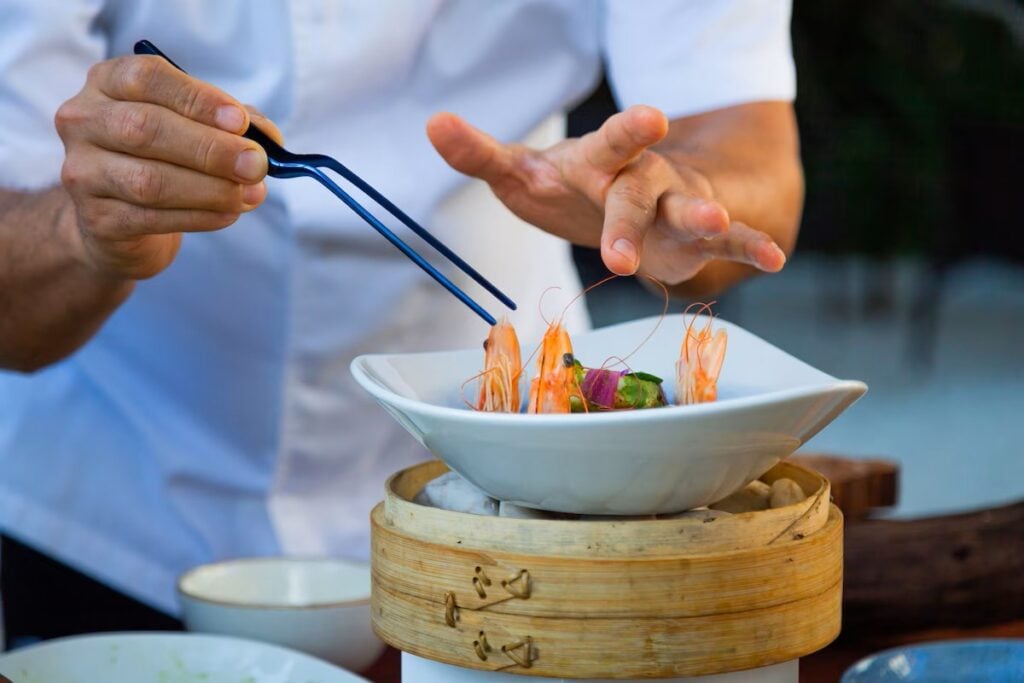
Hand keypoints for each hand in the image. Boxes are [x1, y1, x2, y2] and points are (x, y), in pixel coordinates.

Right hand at [55, 55, 283, 279]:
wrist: (119, 219)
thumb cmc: (163, 158)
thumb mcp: (195, 127)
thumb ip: (232, 124)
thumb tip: (267, 138)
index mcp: (108, 83)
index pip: (146, 77)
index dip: (197, 99)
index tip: (240, 121)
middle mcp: (84, 121)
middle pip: (146, 129)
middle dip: (210, 149)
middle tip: (256, 165)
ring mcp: (84, 172)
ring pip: (149, 180)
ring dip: (212, 189)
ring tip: (251, 193)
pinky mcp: (98, 219)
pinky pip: (153, 218)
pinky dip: (201, 216)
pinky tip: (230, 213)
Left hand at [427, 105, 786, 285]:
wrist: (630, 202)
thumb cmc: (572, 187)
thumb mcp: (524, 173)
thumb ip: (480, 154)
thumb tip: (432, 122)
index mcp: (599, 161)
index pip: (610, 142)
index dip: (626, 132)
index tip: (649, 116)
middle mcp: (642, 177)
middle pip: (642, 186)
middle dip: (633, 210)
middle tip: (619, 250)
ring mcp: (675, 204)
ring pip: (690, 208)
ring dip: (703, 216)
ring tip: (716, 222)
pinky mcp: (696, 237)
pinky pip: (730, 241)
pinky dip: (751, 248)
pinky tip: (774, 261)